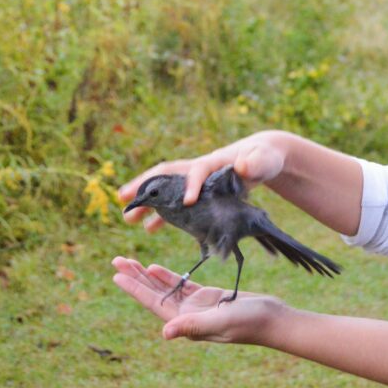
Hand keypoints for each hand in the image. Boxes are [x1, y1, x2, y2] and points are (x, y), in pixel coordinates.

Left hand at [111, 256, 284, 343]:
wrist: (272, 320)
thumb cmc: (250, 323)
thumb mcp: (220, 322)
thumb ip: (194, 326)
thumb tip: (165, 333)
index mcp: (186, 322)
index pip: (154, 302)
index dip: (135, 288)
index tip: (117, 275)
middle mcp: (186, 315)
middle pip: (154, 294)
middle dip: (135, 277)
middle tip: (116, 260)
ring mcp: (196, 306)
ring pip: (165, 287)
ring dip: (147, 275)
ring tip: (128, 262)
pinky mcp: (207, 297)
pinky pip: (181, 284)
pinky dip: (167, 276)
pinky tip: (154, 267)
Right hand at [118, 131, 288, 232]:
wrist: (262, 160)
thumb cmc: (264, 158)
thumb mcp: (264, 160)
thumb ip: (256, 163)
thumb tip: (243, 168)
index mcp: (214, 162)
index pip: (198, 171)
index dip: (191, 184)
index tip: (187, 202)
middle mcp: (199, 171)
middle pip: (167, 176)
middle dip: (145, 186)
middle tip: (123, 199)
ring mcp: (196, 183)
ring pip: (165, 191)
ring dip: (147, 204)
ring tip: (128, 219)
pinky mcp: (199, 195)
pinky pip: (175, 205)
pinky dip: (162, 215)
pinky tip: (149, 229)